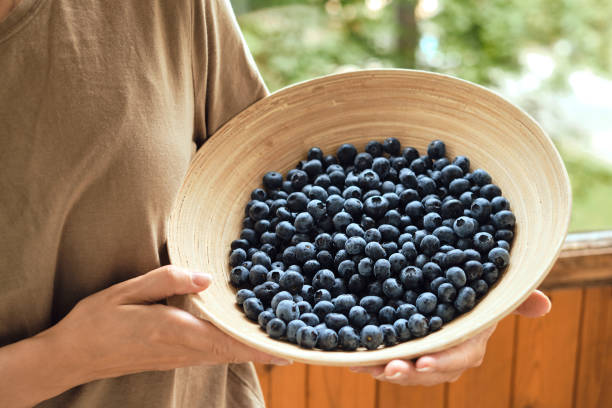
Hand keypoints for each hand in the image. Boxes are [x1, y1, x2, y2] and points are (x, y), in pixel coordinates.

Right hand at [42, 265, 289, 381]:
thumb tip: (206, 277)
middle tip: (296, 340)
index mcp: (172, 329)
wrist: (72, 356)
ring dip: (251, 350)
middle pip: (232, 352)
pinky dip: (232, 350)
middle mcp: (181, 349)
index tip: (287, 348)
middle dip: (264, 348)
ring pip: (224, 356)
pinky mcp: (172, 359)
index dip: (258, 345)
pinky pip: (211, 355)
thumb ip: (168, 281)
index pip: (225, 339)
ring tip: (279, 340)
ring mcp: (177, 358)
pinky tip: (242, 340)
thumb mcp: (126, 291)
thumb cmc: (97, 320)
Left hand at [350, 290, 550, 385]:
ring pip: (404, 369)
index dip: (442, 362)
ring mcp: (423, 355)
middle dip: (407, 372)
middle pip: (427, 370)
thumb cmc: (479, 294)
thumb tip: (544, 305)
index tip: (422, 363)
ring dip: (384, 369)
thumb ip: (518, 298)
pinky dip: (371, 360)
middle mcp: (446, 355)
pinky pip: (388, 358)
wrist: (456, 294)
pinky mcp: (403, 349)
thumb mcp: (497, 292)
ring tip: (365, 364)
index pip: (458, 358)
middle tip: (388, 368)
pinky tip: (352, 357)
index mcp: (469, 343)